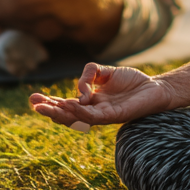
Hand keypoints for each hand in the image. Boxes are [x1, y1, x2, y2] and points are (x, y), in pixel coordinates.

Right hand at [29, 63, 174, 127]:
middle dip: (49, 110)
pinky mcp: (114, 117)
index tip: (33, 97)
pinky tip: (71, 104)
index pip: (66, 103)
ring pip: (77, 118)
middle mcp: (94, 110)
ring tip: (44, 108)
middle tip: (33, 104)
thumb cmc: (132, 81)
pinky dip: (81, 111)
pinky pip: (94, 116)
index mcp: (90, 101)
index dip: (50, 102)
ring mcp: (103, 116)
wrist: (156, 88)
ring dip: (60, 113)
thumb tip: (79, 88)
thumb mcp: (106, 71)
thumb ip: (90, 73)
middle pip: (67, 114)